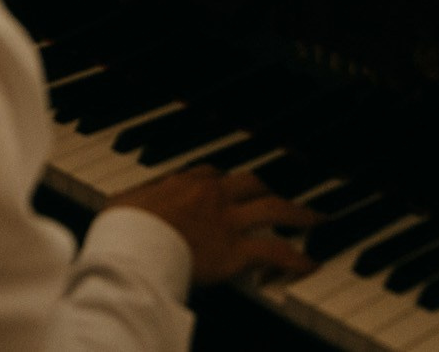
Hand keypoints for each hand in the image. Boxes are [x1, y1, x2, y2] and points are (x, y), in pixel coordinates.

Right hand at [111, 167, 318, 285]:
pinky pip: (274, 252)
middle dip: (267, 187)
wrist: (134, 245)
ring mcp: (228, 221)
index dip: (223, 181)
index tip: (226, 186)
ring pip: (273, 209)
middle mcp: (213, 195)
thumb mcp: (124, 203)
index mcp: (185, 181)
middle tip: (278, 191)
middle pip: (250, 182)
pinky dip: (295, 259)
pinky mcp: (236, 251)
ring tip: (315, 218)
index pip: (211, 174)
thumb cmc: (123, 227)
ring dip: (297, 213)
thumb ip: (137, 200)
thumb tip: (127, 204)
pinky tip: (310, 264)